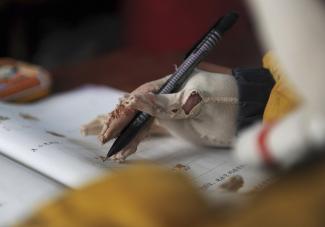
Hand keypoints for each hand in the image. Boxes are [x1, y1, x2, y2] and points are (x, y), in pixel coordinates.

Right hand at [81, 64, 238, 161]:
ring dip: (127, 136)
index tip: (110, 128)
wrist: (248, 114)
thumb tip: (134, 100)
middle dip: (118, 124)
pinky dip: (140, 140)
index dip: (123, 114)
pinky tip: (129, 149)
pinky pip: (152, 131)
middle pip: (136, 110)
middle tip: (100, 137)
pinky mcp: (175, 124)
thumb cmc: (226, 101)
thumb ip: (165, 102)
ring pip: (142, 122)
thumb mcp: (196, 100)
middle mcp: (165, 96)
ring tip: (113, 150)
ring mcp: (170, 111)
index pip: (139, 98)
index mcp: (169, 84)